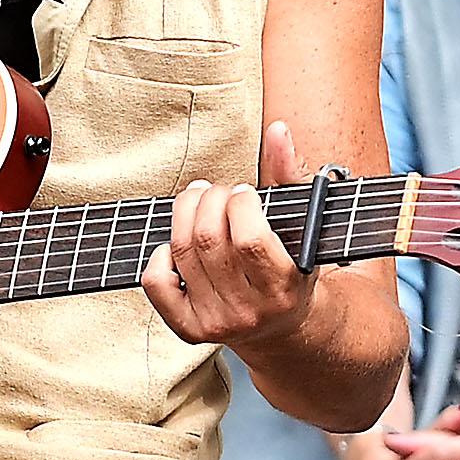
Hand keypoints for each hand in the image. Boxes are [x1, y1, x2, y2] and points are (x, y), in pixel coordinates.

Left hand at [141, 120, 321, 353]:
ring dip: (185, 212)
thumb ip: (291, 176)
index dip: (239, 204)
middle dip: (209, 200)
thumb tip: (277, 130)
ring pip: (181, 252)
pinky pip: (156, 282)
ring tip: (199, 200)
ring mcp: (216, 323)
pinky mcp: (189, 328)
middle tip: (218, 193)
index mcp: (284, 288)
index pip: (248, 239)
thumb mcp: (303, 227)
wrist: (286, 330)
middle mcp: (249, 311)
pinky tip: (178, 242)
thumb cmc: (294, 268)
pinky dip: (161, 252)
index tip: (243, 193)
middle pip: (208, 240)